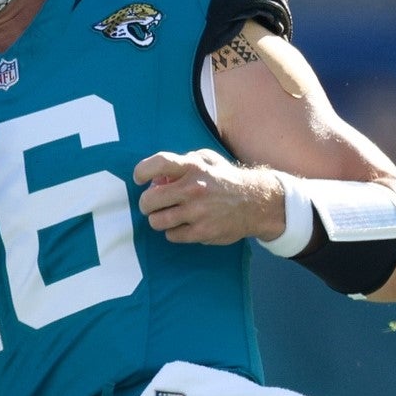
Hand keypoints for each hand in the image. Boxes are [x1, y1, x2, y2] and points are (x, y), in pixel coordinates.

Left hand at [133, 149, 284, 244]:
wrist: (256, 203)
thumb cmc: (225, 179)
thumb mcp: (208, 160)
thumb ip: (183, 162)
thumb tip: (158, 176)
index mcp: (193, 166)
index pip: (158, 164)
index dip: (141, 172)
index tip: (140, 179)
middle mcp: (193, 189)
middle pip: (148, 201)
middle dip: (147, 203)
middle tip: (154, 204)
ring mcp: (197, 212)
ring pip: (156, 221)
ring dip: (158, 219)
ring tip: (168, 215)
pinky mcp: (202, 232)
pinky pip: (172, 235)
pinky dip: (174, 232)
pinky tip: (184, 225)